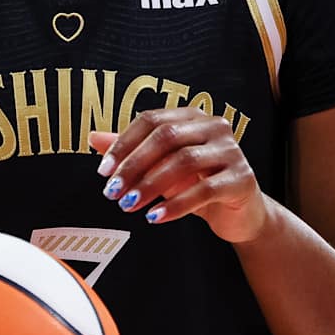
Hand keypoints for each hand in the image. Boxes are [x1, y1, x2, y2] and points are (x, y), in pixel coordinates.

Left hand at [90, 107, 270, 242]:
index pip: (152, 120)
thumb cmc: (199, 184)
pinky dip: (176, 205)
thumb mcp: (161, 167)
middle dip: (134, 165)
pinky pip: (204, 190)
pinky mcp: (242, 178)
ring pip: (184, 161)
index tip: (104, 171)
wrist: (240, 213)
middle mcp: (215, 127)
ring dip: (151, 185)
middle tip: (113, 191)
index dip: (124, 144)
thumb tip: (93, 138)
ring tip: (130, 205)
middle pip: (167, 137)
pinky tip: (155, 217)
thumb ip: (132, 151)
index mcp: (193, 117)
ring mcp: (232, 151)